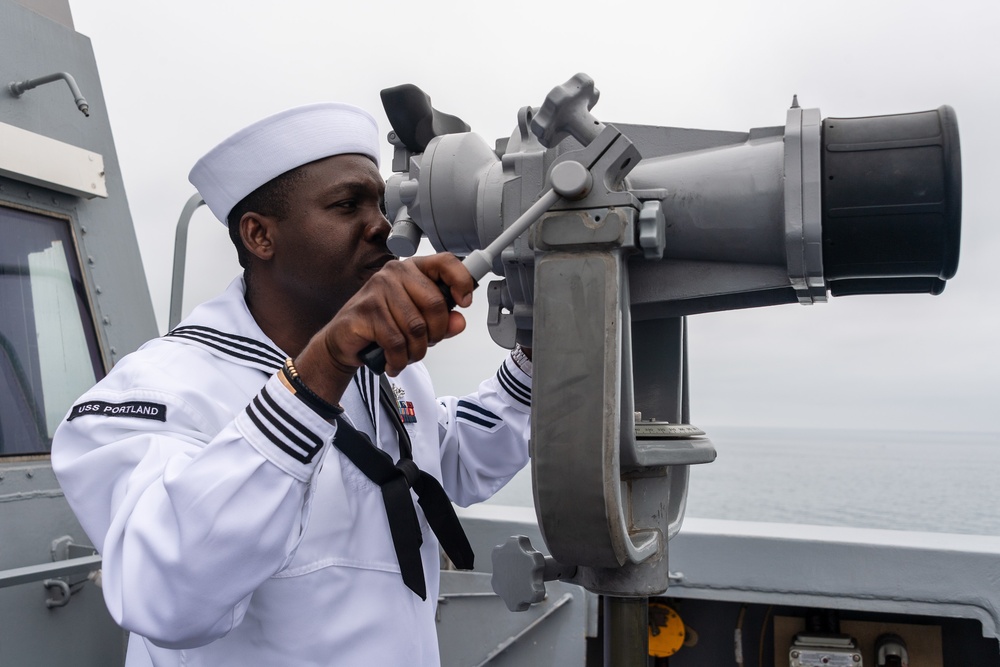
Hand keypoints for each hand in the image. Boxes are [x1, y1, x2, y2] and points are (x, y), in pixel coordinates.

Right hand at [294, 253, 474, 402]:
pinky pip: (396, 342)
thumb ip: (442, 321)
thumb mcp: (418, 322)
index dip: (461, 281)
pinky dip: (398, 359)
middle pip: (435, 304)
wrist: (342, 339)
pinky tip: (393, 361)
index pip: (445, 262)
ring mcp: (378, 290)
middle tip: (425, 343)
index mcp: (412, 269)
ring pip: (417, 328)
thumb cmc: (382, 325)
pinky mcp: (366, 311)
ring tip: (407, 354)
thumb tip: (459, 322)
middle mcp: (394, 273)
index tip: (464, 302)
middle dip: (436, 334)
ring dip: (416, 351)